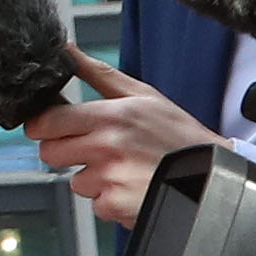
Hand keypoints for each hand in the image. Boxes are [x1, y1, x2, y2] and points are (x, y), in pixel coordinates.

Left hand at [29, 75, 217, 228]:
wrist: (212, 174)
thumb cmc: (179, 134)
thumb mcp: (143, 96)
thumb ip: (99, 74)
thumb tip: (67, 50)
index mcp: (109, 116)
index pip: (47, 122)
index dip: (43, 125)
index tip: (49, 126)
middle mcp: (106, 147)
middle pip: (51, 153)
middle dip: (64, 151)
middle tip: (92, 147)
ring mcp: (109, 179)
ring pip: (74, 181)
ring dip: (92, 178)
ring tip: (123, 168)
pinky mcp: (116, 206)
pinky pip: (95, 204)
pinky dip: (110, 199)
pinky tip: (132, 186)